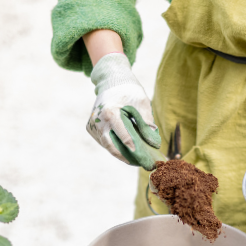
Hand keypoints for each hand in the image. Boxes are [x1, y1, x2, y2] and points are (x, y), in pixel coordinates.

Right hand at [87, 53, 161, 169]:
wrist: (112, 81)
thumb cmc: (129, 91)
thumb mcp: (142, 102)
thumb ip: (147, 123)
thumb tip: (154, 143)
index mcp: (109, 112)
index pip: (122, 135)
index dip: (133, 148)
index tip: (143, 158)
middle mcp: (98, 120)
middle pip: (111, 146)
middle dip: (126, 157)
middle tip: (141, 164)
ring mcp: (92, 125)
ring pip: (107, 145)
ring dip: (121, 153)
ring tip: (137, 160)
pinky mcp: (91, 128)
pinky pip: (104, 141)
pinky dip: (114, 146)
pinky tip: (126, 150)